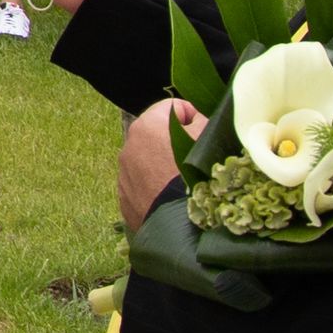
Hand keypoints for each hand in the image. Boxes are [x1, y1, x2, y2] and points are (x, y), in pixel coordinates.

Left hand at [119, 100, 200, 224]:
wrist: (182, 225)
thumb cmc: (198, 174)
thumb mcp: (209, 137)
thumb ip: (201, 121)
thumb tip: (194, 122)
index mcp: (147, 126)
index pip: (171, 106)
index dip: (192, 115)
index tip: (202, 131)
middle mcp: (128, 147)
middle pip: (156, 134)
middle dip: (176, 140)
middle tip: (197, 156)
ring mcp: (124, 175)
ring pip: (148, 161)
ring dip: (164, 164)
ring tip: (186, 180)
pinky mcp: (125, 199)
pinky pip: (143, 185)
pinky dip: (156, 187)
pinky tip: (174, 197)